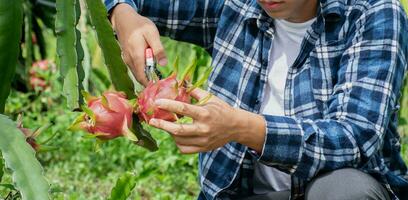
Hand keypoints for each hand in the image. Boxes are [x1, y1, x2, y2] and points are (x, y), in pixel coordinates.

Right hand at [110, 3, 166, 85]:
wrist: (123, 19)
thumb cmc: (139, 25)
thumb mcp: (152, 34)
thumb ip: (158, 50)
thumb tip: (164, 65)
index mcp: (136, 56)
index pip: (142, 77)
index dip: (151, 84)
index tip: (160, 86)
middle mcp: (129, 61)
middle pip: (140, 77)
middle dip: (150, 80)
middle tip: (161, 79)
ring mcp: (126, 60)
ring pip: (137, 73)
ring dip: (147, 74)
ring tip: (156, 70)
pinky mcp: (126, 58)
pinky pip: (135, 68)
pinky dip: (143, 70)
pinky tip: (150, 64)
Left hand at [149, 88, 265, 153]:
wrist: (236, 127)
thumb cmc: (221, 109)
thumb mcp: (210, 97)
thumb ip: (194, 91)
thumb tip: (179, 81)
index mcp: (205, 113)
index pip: (183, 109)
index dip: (168, 105)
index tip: (157, 102)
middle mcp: (204, 128)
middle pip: (178, 130)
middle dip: (162, 125)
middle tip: (151, 121)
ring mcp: (203, 140)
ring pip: (179, 140)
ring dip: (170, 133)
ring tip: (168, 125)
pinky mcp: (203, 148)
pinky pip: (184, 149)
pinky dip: (178, 142)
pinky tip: (177, 136)